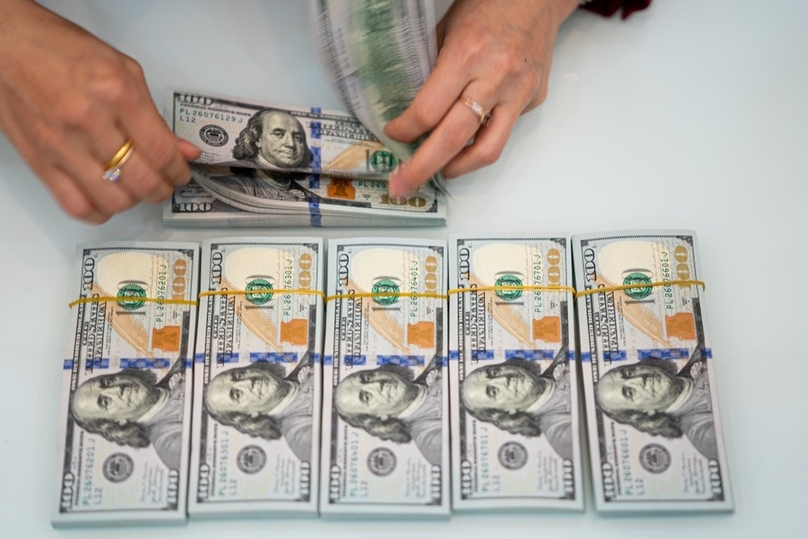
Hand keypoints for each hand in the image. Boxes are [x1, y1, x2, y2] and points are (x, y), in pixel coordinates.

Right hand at [0, 0, 199, 222]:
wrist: (7, 45)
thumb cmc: (61, 49)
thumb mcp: (123, 69)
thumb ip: (154, 115)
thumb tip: (183, 150)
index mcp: (116, 93)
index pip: (160, 151)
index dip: (178, 170)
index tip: (181, 173)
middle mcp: (89, 121)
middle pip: (141, 181)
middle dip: (162, 190)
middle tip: (164, 185)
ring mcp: (61, 144)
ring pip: (113, 200)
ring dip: (133, 201)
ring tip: (136, 189)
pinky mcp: (39, 161)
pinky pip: (76, 206)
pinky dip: (99, 211)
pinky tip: (107, 199)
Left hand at [383, 0, 578, 195]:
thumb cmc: (490, 5)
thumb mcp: (448, 29)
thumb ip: (431, 71)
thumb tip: (409, 110)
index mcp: (467, 54)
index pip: (428, 111)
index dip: (405, 130)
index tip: (393, 134)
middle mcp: (496, 77)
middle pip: (453, 139)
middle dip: (422, 167)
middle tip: (402, 185)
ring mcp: (519, 93)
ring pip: (487, 150)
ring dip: (457, 168)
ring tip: (437, 172)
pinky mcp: (533, 101)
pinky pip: (502, 133)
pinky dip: (479, 144)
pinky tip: (464, 143)